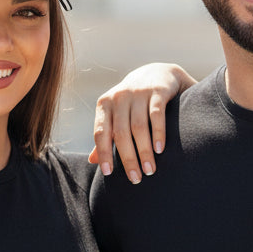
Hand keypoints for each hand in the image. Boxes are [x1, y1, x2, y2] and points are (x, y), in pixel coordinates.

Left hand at [89, 63, 194, 182]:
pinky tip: (160, 150)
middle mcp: (119, 97)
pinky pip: (156, 115)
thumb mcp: (116, 115)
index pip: (101, 132)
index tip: (109, 174)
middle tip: (136, 178)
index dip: (103, 153)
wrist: (158, 73)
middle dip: (128, 159)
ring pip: (139, 127)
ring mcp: (138, 92)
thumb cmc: (133, 102)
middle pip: (121, 133)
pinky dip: (158, 134)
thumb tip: (92, 161)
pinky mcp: (157, 91)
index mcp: (105, 104)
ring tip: (150, 170)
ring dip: (144, 151)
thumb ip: (107, 136)